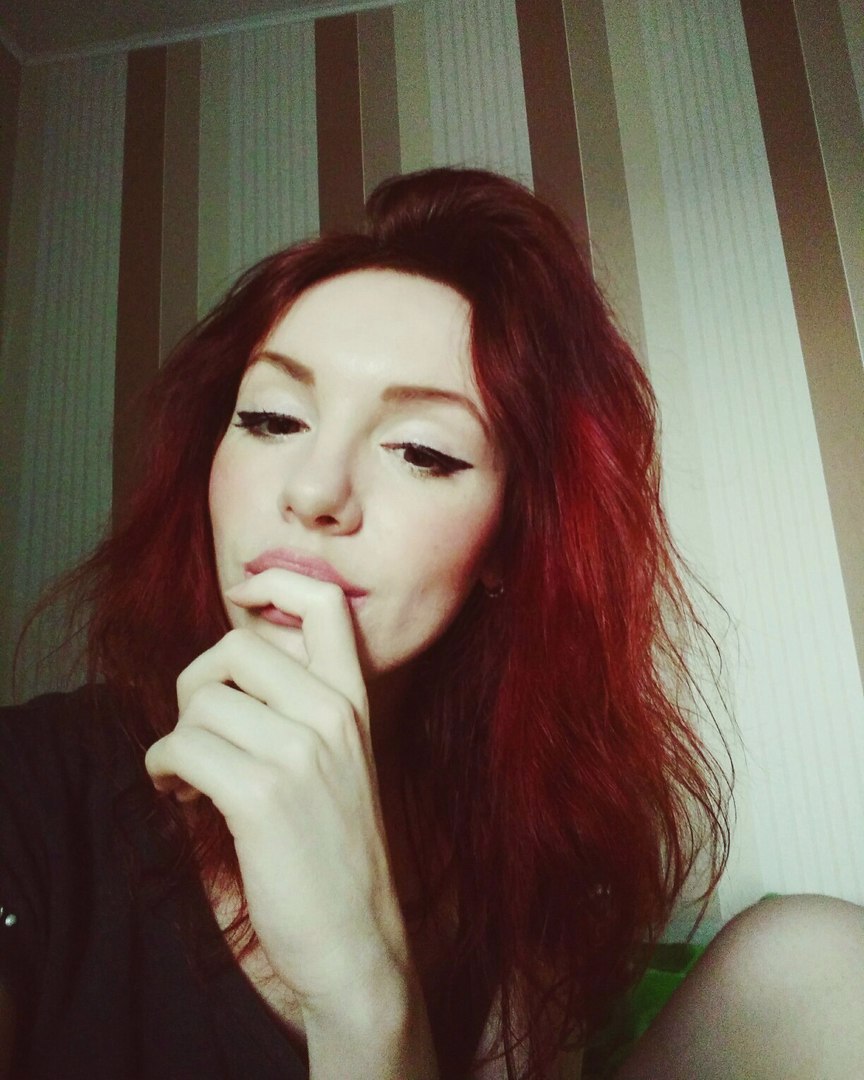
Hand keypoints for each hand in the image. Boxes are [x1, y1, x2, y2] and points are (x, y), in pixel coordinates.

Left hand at [144, 569, 408, 1008]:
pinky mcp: (261, 796)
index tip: (241, 592)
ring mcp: (300, 752)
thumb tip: (227, 672)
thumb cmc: (338, 852)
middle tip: (198, 726)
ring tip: (187, 773)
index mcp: (354, 701)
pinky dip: (163, 766)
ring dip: (176, 736)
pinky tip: (179, 792)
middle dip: (197, 680)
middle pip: (236, 646)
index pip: (323, 605)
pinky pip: (182, 746)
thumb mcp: (341, 762)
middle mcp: (332, 714)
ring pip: (202, 700)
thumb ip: (302, 709)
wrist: (359, 937)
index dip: (275, 580)